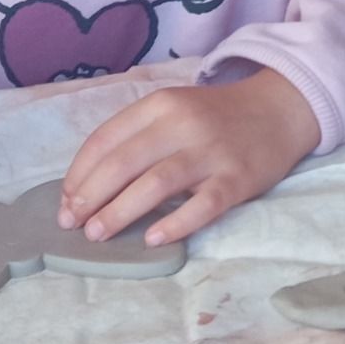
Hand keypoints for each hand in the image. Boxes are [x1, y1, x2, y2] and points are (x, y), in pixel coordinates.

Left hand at [58, 68, 319, 247]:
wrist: (278, 110)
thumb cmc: (215, 118)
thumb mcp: (173, 112)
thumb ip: (135, 138)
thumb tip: (87, 187)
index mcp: (161, 104)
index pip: (104, 140)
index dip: (78, 175)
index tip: (66, 203)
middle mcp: (183, 124)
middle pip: (123, 163)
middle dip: (90, 198)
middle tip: (74, 225)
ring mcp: (212, 151)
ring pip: (156, 184)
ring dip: (120, 212)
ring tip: (98, 235)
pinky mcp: (237, 178)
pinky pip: (203, 205)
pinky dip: (175, 223)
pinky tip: (154, 238)